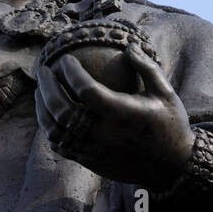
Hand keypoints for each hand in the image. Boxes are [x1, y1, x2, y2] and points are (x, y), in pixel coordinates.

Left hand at [36, 42, 194, 187]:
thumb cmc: (170, 123)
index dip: (72, 73)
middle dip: (47, 87)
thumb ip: (146, 67)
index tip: (66, 60)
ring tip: (40, 91)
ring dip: (42, 108)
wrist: (172, 166)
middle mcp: (106, 135)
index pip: (88, 91)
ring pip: (55, 131)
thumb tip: (128, 45)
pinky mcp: (89, 162)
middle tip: (43, 71)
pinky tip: (48, 114)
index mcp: (124, 115)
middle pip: (63, 110)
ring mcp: (94, 151)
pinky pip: (60, 146)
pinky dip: (50, 129)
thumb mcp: (165, 93)